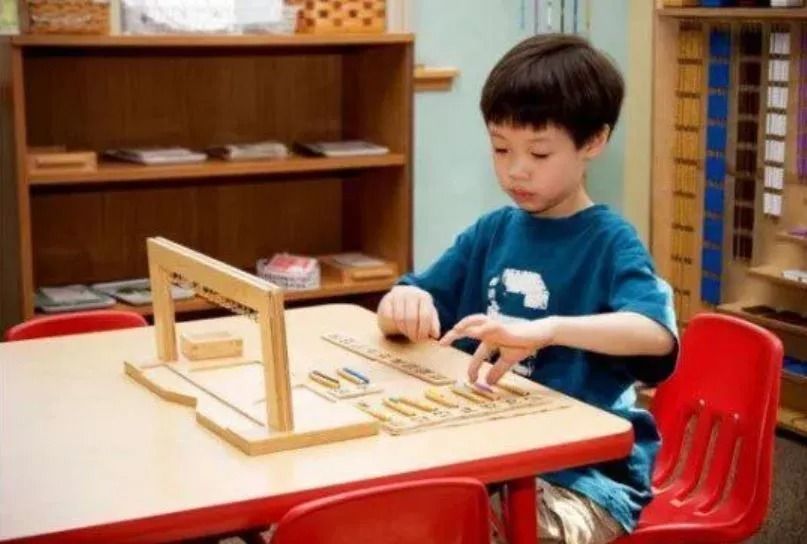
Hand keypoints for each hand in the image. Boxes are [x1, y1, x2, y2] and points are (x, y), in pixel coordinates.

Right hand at [377, 286, 439, 341]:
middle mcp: (410, 293)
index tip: (422, 339)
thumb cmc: (417, 310)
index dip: (424, 330)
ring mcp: (397, 296)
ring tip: (407, 333)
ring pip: (399, 318)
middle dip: (413, 332)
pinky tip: (397, 327)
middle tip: (414, 339)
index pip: (425, 316)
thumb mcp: (428, 315)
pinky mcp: (385, 300)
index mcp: (424, 297)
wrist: (400, 298)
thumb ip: (433, 325)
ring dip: (403, 330)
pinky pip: (388, 317)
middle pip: (411, 318)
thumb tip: (435, 335)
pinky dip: (392, 325)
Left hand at [439, 314, 556, 383]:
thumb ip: (497, 370)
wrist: (541, 334)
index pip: (477, 353)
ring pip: (475, 321)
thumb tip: (489, 383)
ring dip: (464, 324)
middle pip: (467, 329)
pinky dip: (480, 328)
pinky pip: (489, 325)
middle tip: (441, 343)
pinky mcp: (504, 326)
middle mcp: (489, 331)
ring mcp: (496, 327)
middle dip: (453, 335)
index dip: (473, 367)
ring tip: (455, 329)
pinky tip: (473, 331)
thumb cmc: (524, 343)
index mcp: (489, 339)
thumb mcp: (508, 360)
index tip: (471, 380)